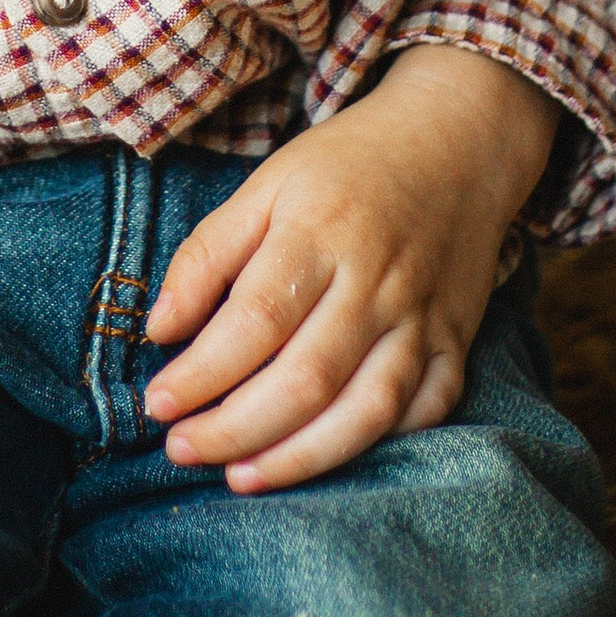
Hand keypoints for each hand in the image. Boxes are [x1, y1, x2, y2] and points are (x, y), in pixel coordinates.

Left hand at [143, 48, 557, 492]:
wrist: (457, 139)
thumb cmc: (348, 165)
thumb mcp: (267, 184)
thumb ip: (208, 254)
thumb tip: (159, 329)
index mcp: (320, 233)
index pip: (256, 320)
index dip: (203, 372)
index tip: (158, 403)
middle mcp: (376, 282)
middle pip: (306, 378)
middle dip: (236, 428)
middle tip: (183, 448)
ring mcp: (422, 317)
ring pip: (366, 410)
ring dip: (299, 456)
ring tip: (240, 477)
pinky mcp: (457, 340)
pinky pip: (425, 410)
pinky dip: (379, 444)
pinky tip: (326, 456)